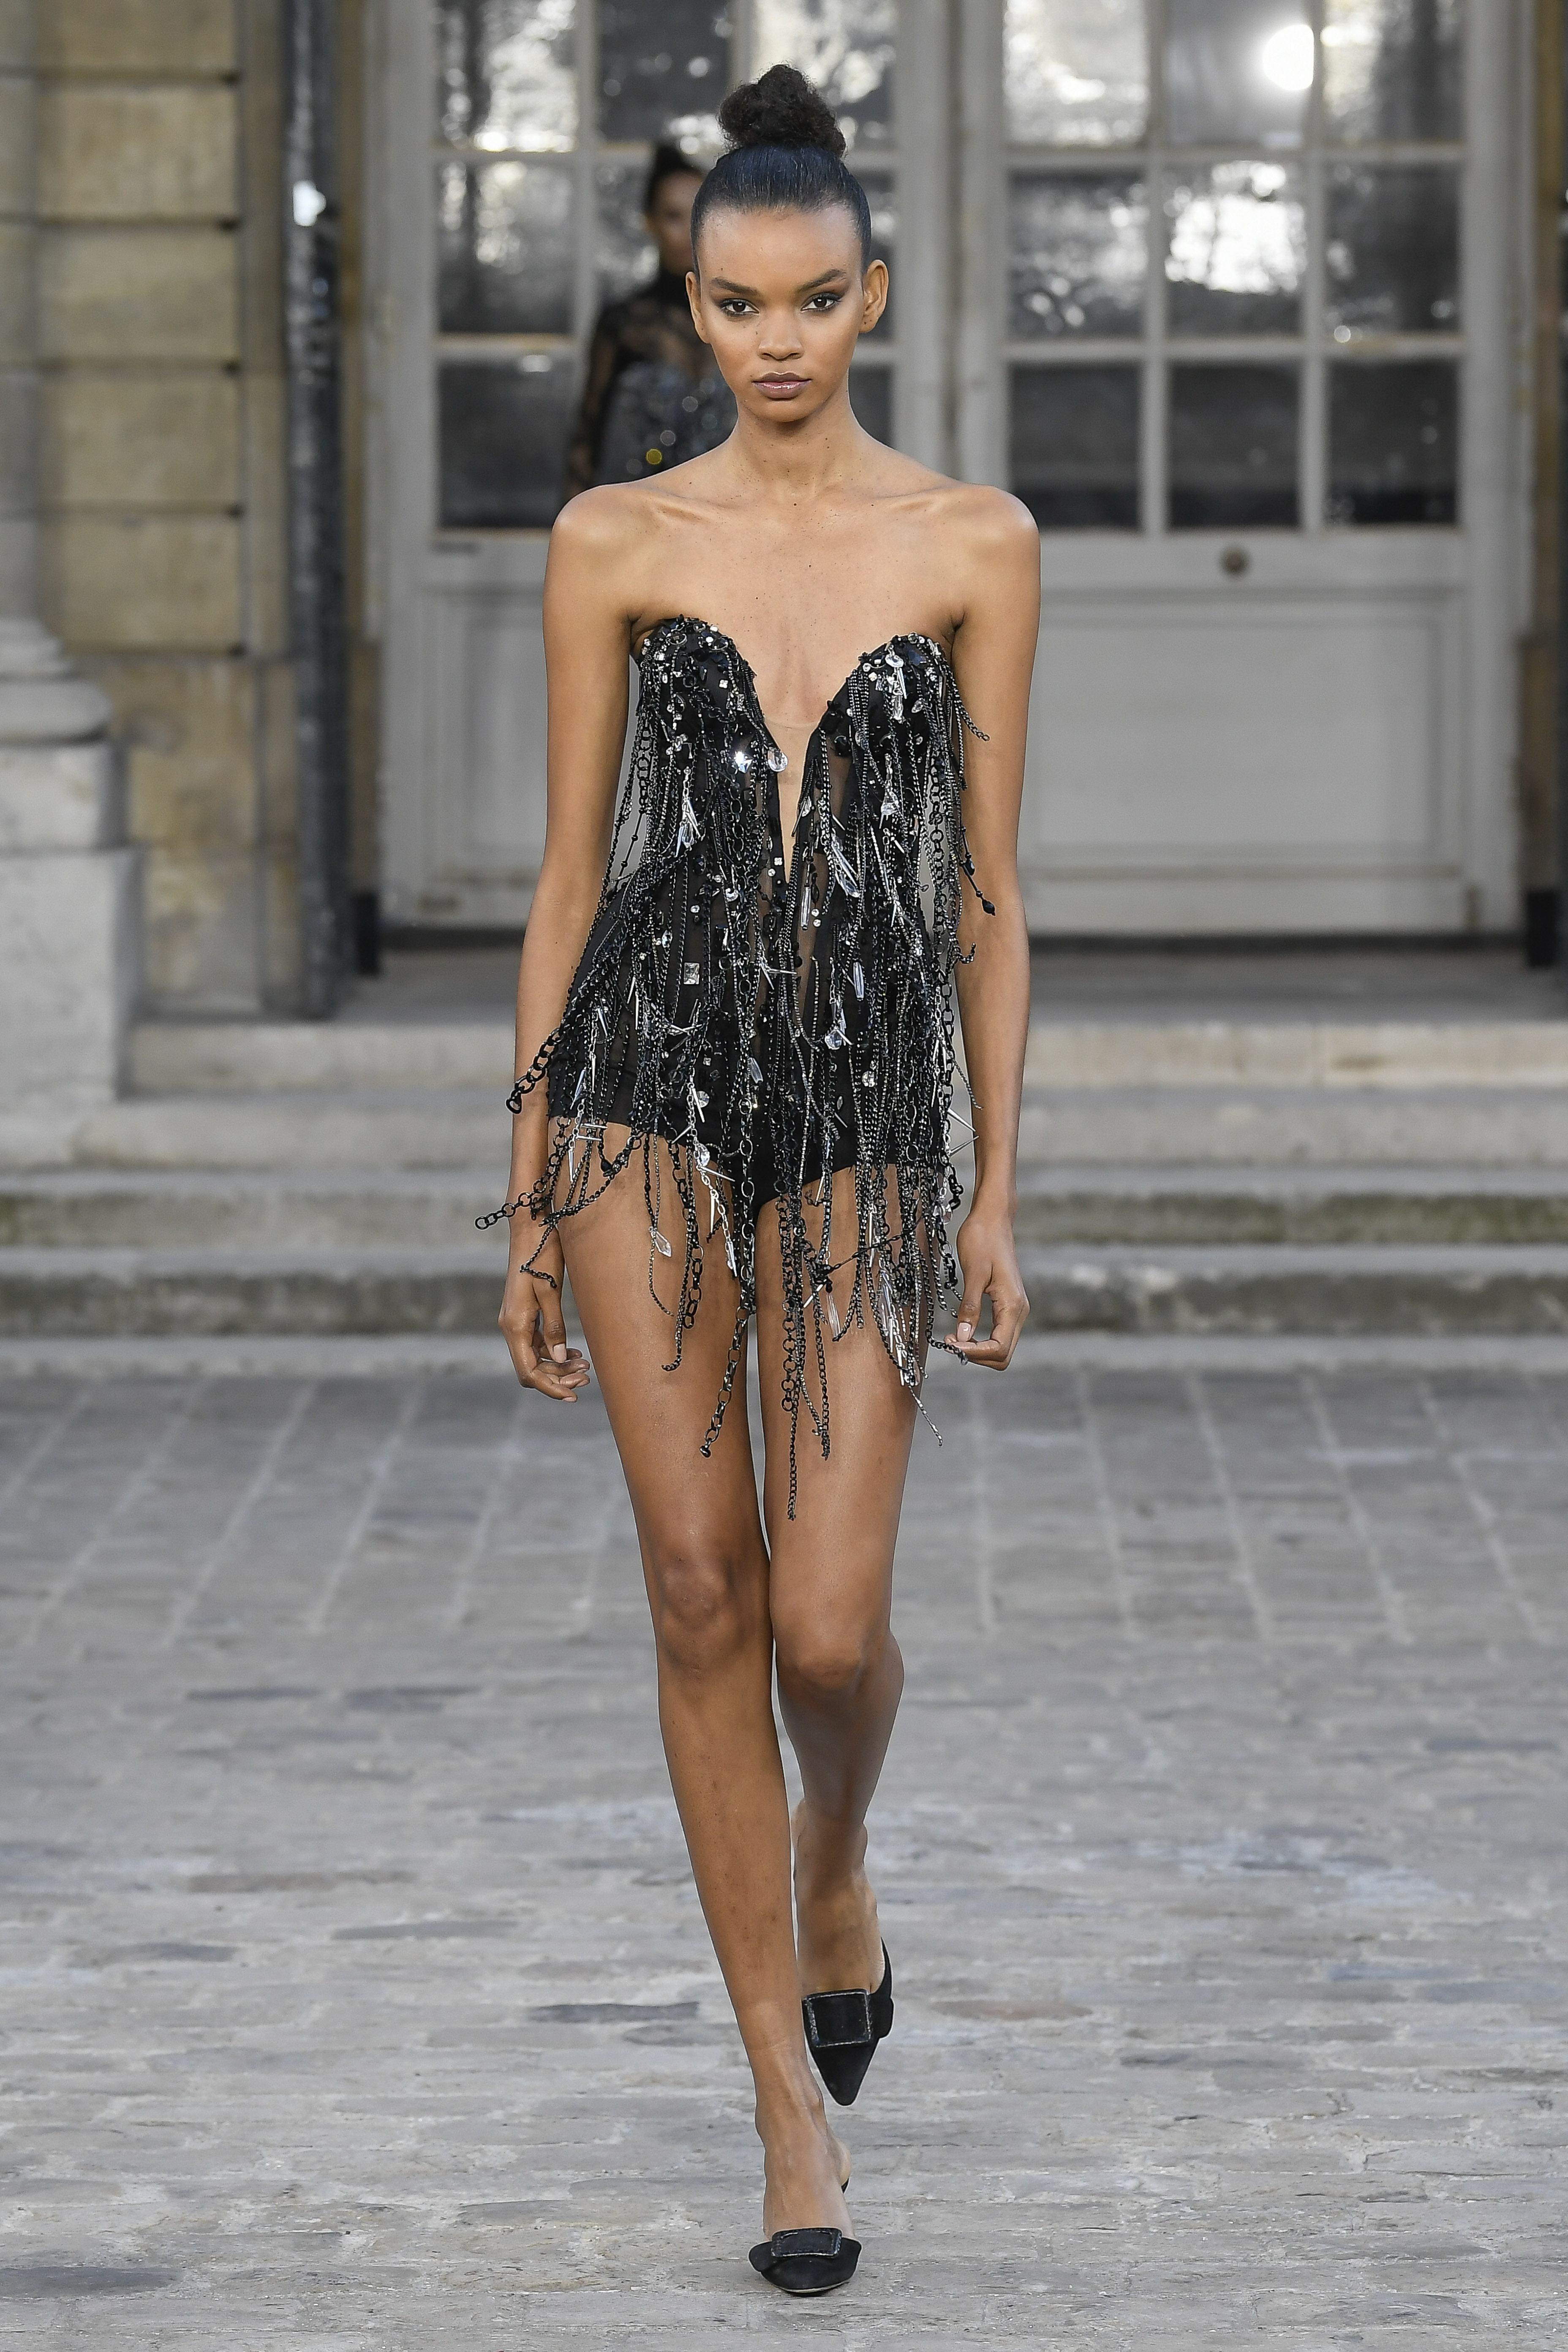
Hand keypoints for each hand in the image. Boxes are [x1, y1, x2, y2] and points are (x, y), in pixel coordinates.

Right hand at [498, 1222, 590, 1399]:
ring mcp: (516, 1320)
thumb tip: (560, 1359)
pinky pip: (537, 1342)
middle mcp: (511, 1325)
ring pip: (535, 1357)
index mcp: (514, 1324)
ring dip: (558, 1366)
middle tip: (587, 1378)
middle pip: (531, 1368)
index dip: (549, 1387)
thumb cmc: (542, 1255)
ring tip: (586, 1366)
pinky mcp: (524, 1313)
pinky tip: (575, 1352)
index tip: (573, 1395)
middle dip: (558, 1378)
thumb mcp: (551, 1291)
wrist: (531, 1228)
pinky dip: (555, 1351)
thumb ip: (554, 1327)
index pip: (528, 1371)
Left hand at [950, 1206, 1028, 1368]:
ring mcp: (1016, 1308)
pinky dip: (981, 1340)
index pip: (999, 1347)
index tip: (950, 1344)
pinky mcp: (1008, 1304)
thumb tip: (962, 1337)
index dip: (974, 1352)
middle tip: (950, 1343)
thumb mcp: (973, 1272)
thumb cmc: (982, 1239)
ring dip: (978, 1349)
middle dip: (976, 1355)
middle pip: (1003, 1354)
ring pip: (1002, 1347)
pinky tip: (963, 1331)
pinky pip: (998, 1334)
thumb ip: (970, 1306)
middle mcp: (1019, 1310)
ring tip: (953, 1338)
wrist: (993, 1219)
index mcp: (1013, 1305)